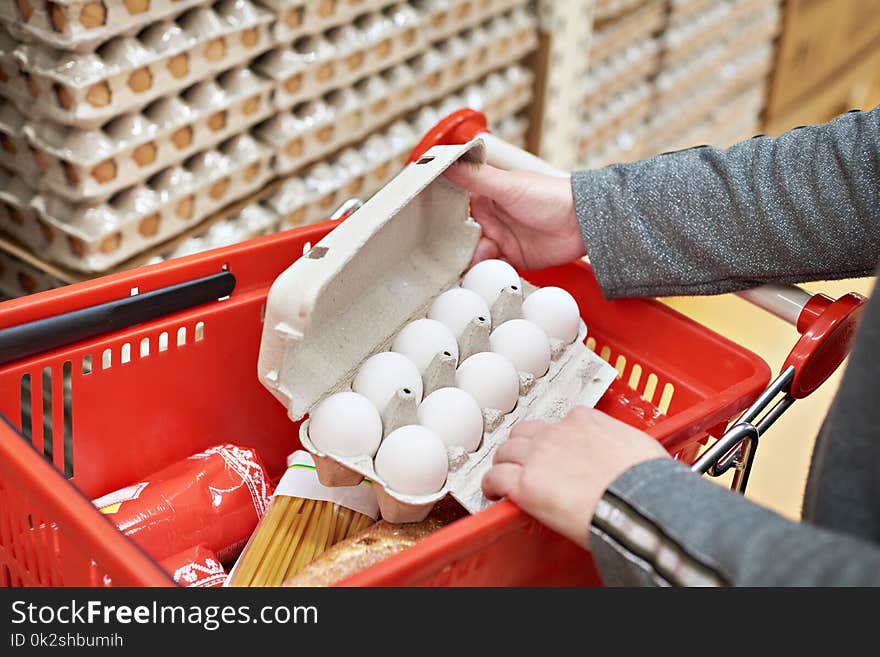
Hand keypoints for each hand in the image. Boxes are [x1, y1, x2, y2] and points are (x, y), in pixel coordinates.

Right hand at [444, 162, 584, 269]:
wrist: (583, 223)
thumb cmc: (550, 195)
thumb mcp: (507, 185)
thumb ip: (475, 176)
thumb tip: (445, 161)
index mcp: (485, 198)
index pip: (455, 210)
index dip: (441, 221)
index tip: (425, 231)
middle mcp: (491, 220)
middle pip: (462, 238)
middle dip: (454, 249)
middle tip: (445, 259)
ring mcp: (502, 241)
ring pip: (475, 256)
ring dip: (470, 263)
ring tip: (468, 268)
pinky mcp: (514, 261)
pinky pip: (492, 271)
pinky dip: (486, 275)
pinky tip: (482, 277)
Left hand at [482, 407, 668, 548]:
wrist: (639, 500)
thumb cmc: (647, 480)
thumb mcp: (638, 447)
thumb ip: (621, 448)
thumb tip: (626, 461)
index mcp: (584, 420)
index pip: (559, 422)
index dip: (554, 439)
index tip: (557, 452)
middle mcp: (556, 432)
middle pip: (525, 433)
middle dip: (522, 447)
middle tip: (524, 463)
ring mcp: (537, 456)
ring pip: (505, 451)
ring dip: (503, 463)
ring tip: (505, 477)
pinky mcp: (525, 483)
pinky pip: (495, 478)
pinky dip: (490, 485)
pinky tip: (493, 493)